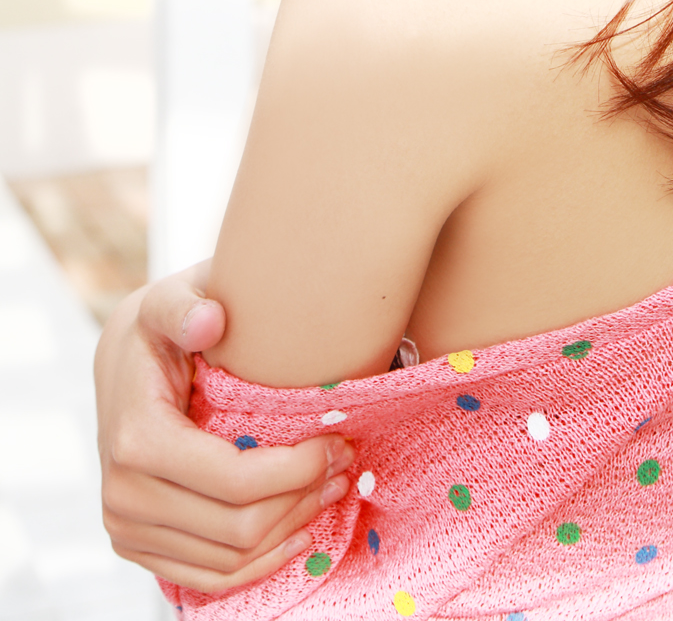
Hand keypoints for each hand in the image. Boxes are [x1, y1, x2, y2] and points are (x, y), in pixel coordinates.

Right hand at [96, 262, 354, 593]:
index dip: (297, 469)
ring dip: (291, 527)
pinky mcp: (138, 545)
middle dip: (303, 497)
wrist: (120, 361)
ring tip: (332, 487)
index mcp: (137, 440)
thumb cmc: (159, 328)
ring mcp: (127, 527)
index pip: (234, 480)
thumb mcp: (169, 300)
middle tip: (346, 464)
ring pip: (230, 557)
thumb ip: (185, 307)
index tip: (338, 440)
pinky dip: (260, 562)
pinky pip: (209, 577)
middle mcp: (123, 495)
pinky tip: (298, 529)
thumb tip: (209, 321)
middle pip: (237, 526)